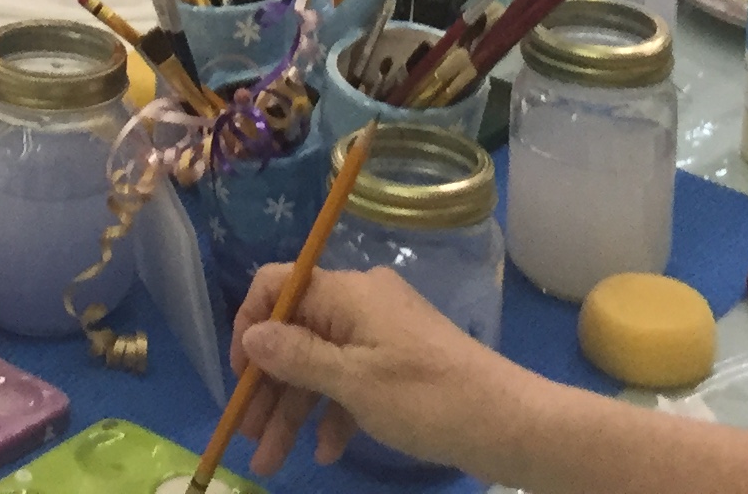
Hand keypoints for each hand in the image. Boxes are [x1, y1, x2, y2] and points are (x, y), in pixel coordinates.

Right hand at [231, 263, 530, 477]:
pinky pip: (350, 381)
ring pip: (320, 365)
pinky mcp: (398, 365)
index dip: (249, 325)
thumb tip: (252, 334)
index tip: (239, 377)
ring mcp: (382, 335)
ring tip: (271, 461)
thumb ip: (298, 357)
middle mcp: (361, 304)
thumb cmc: (426, 398)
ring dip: (293, 410)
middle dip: (268, 386)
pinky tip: (326, 452)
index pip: (279, 285)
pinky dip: (333, 413)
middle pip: (295, 334)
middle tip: (248, 436)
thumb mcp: (354, 382)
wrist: (508, 424)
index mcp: (348, 294)